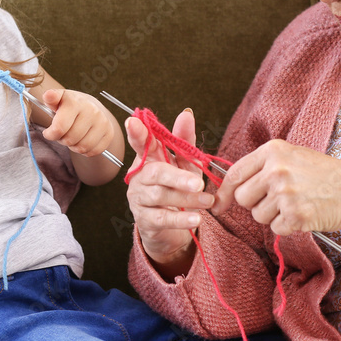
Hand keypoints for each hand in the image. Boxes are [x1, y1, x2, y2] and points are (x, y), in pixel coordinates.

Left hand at [41, 89, 114, 156]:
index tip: (48, 132)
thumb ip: (51, 98)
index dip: (50, 134)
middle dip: (62, 140)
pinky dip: (85, 151)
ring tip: (72, 137)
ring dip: (73, 146)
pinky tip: (82, 141)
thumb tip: (48, 95)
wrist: (91, 106)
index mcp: (76, 102)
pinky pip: (93, 151)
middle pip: (70, 139)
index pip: (59, 128)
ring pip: (82, 147)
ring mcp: (102, 122)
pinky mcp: (109, 133)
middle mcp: (92, 111)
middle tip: (62, 134)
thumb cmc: (70, 105)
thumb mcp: (59, 99)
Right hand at [125, 109, 212, 271]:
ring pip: (160, 195)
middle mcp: (139, 177)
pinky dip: (180, 219)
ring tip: (207, 201)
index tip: (132, 122)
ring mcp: (139, 198)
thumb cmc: (178, 188)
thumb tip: (186, 114)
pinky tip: (196, 219)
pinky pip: (161, 218)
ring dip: (187, 199)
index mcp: (149, 158)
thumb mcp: (185, 164)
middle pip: (155, 173)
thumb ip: (184, 140)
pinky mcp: (144, 220)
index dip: (137, 133)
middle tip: (199, 183)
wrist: (173, 227)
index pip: (142, 143)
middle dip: (178, 177)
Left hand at [211, 139, 340, 235]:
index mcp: (272, 151)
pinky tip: (304, 214)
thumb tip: (230, 188)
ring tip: (296, 203)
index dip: (224, 192)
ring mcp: (285, 192)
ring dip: (274, 216)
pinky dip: (288, 227)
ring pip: (258, 215)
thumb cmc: (323, 173)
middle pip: (243, 198)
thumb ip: (262, 167)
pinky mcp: (295, 214)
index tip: (219, 204)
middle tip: (278, 200)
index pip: (235, 173)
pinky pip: (276, 228)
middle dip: (255, 204)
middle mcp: (276, 169)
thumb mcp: (291, 156)